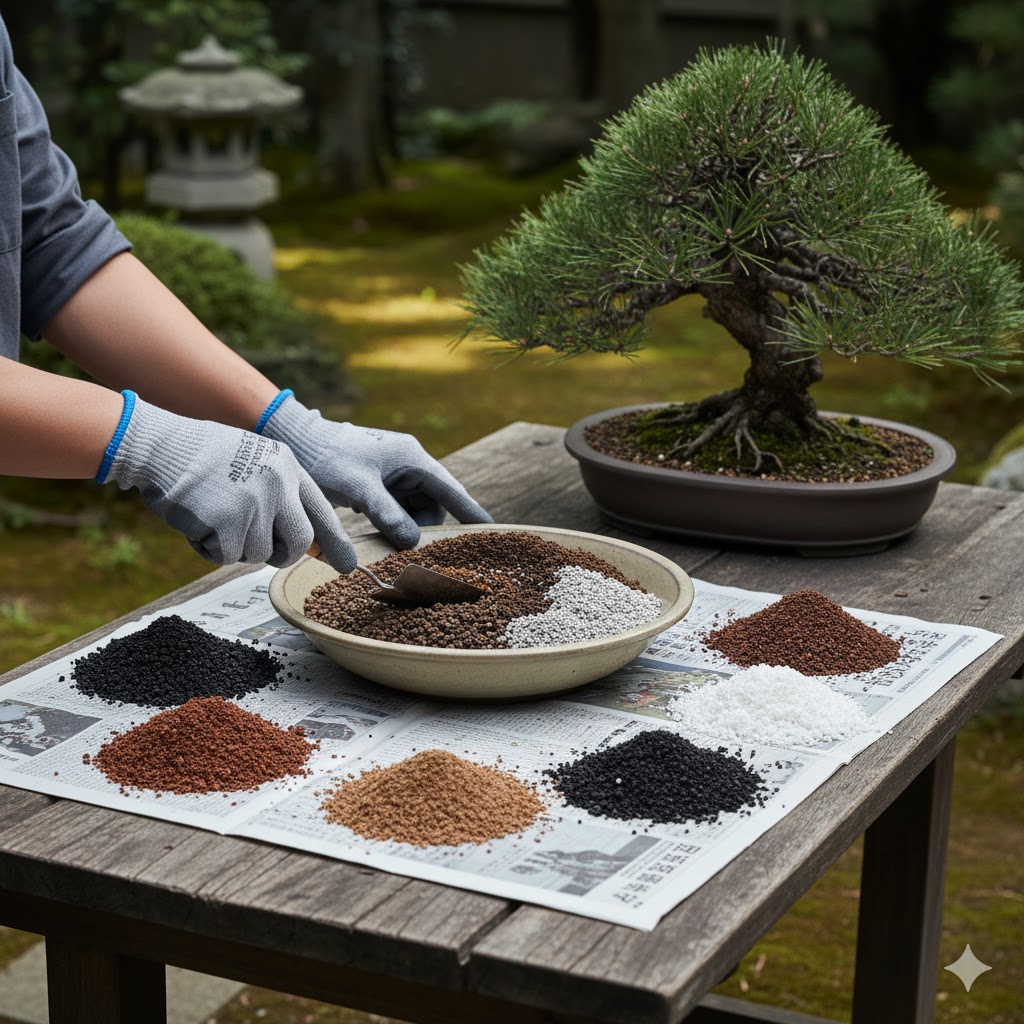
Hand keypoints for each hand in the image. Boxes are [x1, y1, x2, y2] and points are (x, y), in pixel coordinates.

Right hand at [100, 394, 356, 569]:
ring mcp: (254, 503)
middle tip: (264, 552)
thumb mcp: (254, 461)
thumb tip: (306, 542)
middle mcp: (278, 484)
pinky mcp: (227, 522)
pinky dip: (207, 548)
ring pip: (257, 554)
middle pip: (298, 543)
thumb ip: (280, 494)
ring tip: (212, 515)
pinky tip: (196, 521)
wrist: (158, 445)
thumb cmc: (202, 457)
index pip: (321, 510)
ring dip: (232, 546)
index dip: (334, 540)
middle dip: (282, 555)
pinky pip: (225, 557)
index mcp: (287, 466)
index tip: (346, 563)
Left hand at [259, 392, 491, 547]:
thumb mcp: (360, 488)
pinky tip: (383, 537)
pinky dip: (394, 524)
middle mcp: (408, 465)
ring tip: (392, 544)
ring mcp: (394, 475)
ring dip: (408, 528)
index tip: (491, 529)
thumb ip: (388, 514)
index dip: (470, 510)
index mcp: (412, 458)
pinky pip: (398, 509)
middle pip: (434, 503)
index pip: (450, 488)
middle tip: (416, 551)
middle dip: (427, 527)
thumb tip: (414, 542)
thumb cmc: (329, 457)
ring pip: (415, 510)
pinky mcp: (379, 485)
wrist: (298, 442)